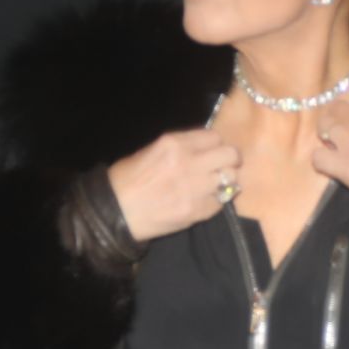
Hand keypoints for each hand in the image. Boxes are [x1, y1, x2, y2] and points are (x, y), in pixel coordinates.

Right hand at [106, 130, 242, 243]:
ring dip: (225, 181)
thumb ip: (180, 147)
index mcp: (175, 143)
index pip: (214, 136)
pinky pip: (222, 202)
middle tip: (221, 167)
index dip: (214, 145)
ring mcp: (197, 188)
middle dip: (229, 160)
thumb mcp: (151, 150)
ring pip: (232, 179)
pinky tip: (204, 201)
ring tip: (214, 185)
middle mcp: (190, 162)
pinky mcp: (198, 211)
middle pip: (230, 155)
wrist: (116, 213)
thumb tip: (201, 149)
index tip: (211, 152)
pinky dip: (217, 201)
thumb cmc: (126, 180)